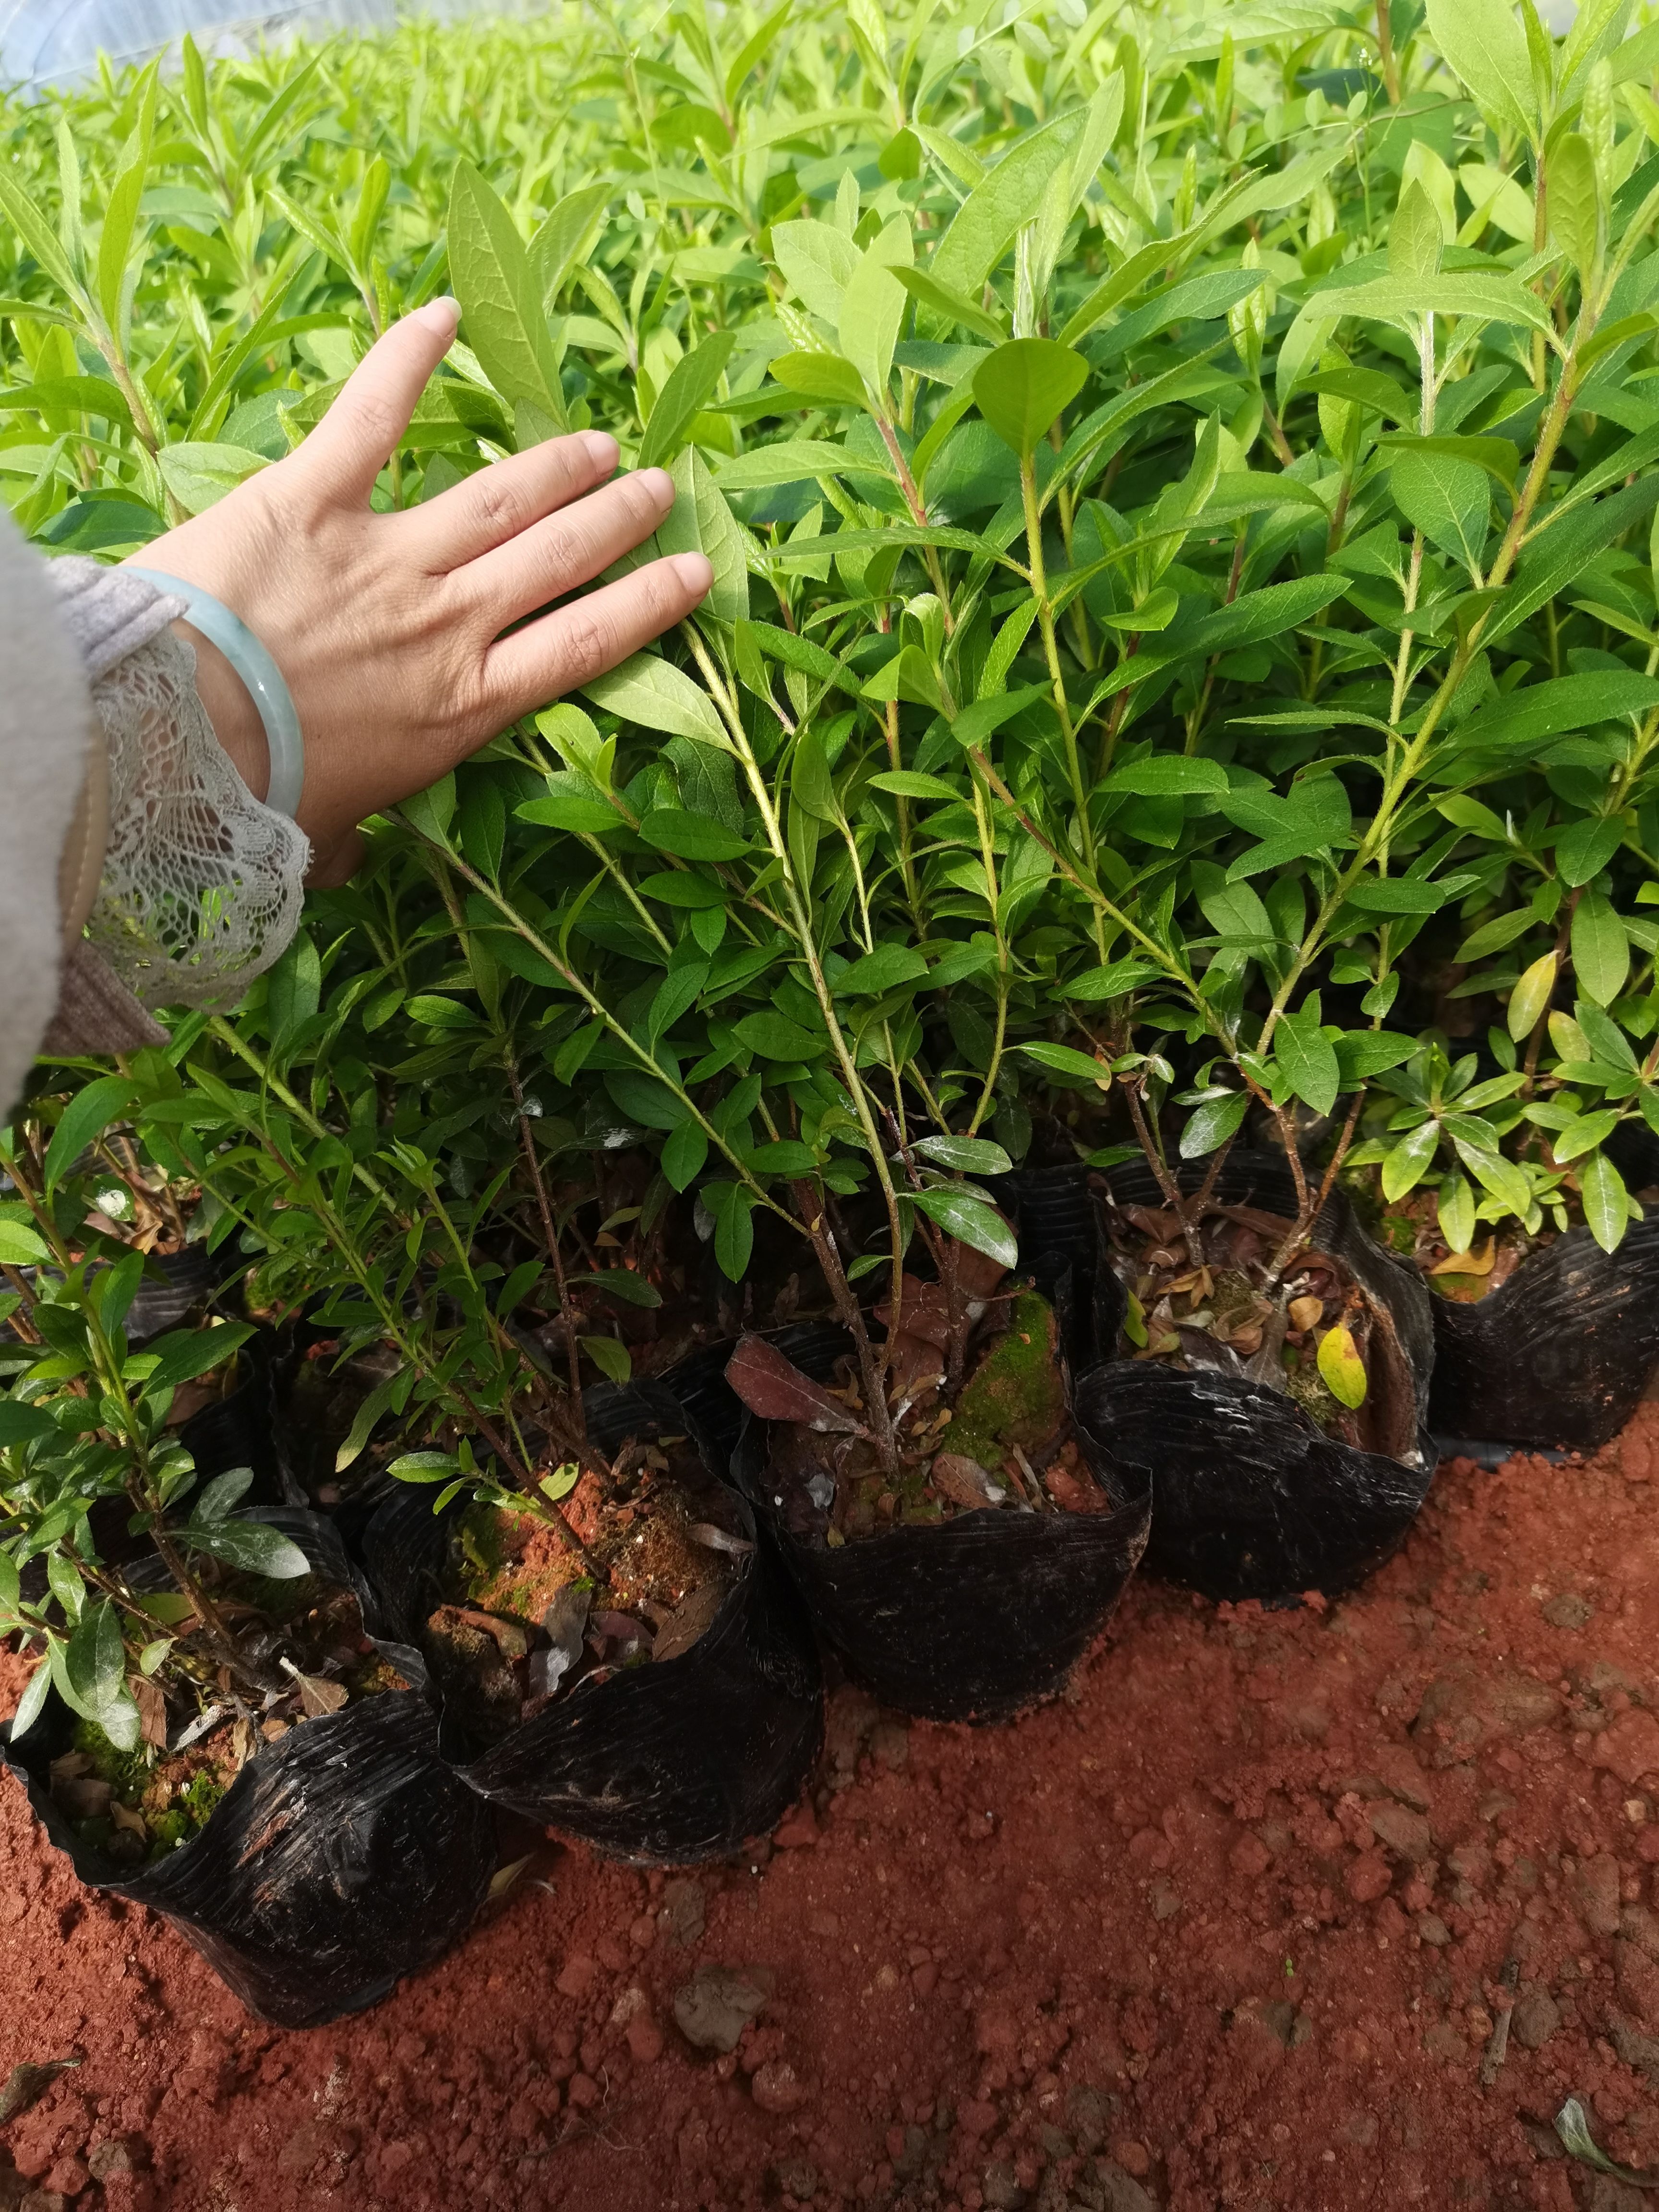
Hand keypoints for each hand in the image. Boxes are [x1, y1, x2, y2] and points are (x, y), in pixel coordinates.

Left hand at [125, 298, 711, 883]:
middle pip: (556, 559)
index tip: (692, 571)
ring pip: (499, 497)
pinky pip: (372, 416)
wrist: (174, 744)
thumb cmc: (254, 804)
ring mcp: (386, 556)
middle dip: (616, 520)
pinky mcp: (312, 500)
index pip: (583, 645)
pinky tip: (445, 315)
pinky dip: (408, 359)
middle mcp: (446, 624)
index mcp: (462, 709)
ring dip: (557, 464)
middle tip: (657, 488)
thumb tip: (346, 861)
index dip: (646, 604)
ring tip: (601, 441)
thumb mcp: (322, 839)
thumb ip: (349, 839)